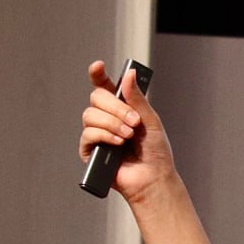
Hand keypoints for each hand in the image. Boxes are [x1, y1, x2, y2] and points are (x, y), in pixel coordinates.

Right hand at [78, 60, 175, 202]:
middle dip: (116, 108)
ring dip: (112, 123)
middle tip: (134, 121)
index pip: (104, 86)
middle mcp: (106, 118)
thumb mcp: (150, 120)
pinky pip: (88, 134)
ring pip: (90, 115)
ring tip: (129, 136)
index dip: (98, 74)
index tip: (98, 66)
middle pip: (96, 98)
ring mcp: (96, 133)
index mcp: (120, 108)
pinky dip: (105, 136)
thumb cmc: (155, 151)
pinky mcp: (90, 150)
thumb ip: (137, 98)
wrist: (153, 177)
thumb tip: (129, 74)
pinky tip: (118, 144)